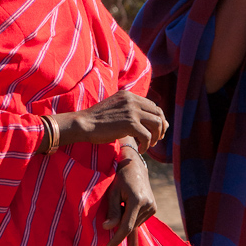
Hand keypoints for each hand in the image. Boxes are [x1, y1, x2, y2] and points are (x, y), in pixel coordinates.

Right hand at [51, 90, 167, 153]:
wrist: (84, 123)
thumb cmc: (96, 120)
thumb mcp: (115, 108)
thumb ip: (128, 111)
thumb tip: (144, 122)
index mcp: (129, 96)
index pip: (153, 106)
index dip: (157, 119)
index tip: (155, 131)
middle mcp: (133, 101)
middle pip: (158, 113)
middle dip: (161, 128)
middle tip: (156, 139)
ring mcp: (132, 111)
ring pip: (157, 123)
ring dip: (155, 136)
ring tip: (149, 145)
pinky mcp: (130, 123)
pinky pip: (147, 136)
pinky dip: (146, 145)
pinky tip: (141, 150)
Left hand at [103, 151, 155, 245]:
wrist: (135, 166)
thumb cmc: (120, 178)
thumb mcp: (112, 192)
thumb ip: (112, 211)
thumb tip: (107, 228)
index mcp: (137, 200)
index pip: (126, 226)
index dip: (116, 238)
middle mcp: (148, 205)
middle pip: (130, 226)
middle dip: (119, 226)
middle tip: (112, 211)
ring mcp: (153, 207)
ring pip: (134, 224)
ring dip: (125, 220)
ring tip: (122, 203)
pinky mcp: (154, 208)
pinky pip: (139, 220)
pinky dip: (131, 217)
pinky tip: (128, 204)